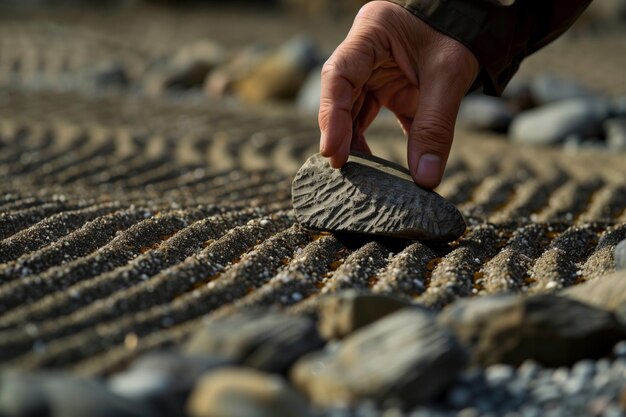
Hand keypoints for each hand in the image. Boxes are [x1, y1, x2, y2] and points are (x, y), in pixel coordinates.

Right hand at [319, 0, 479, 188]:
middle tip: (340, 166)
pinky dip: (374, 141)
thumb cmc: (461, 35)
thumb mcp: (450, 75)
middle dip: (339, 132)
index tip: (332, 149)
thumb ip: (435, 126)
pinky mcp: (387, 88)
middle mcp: (365, 52)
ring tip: (356, 172)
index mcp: (372, 32)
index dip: (330, 113)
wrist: (479, 25)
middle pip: (340, 95)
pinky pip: (373, 117)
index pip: (339, 74)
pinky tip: (375, 167)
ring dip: (353, 141)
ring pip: (353, 109)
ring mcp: (374, 71)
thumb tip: (425, 180)